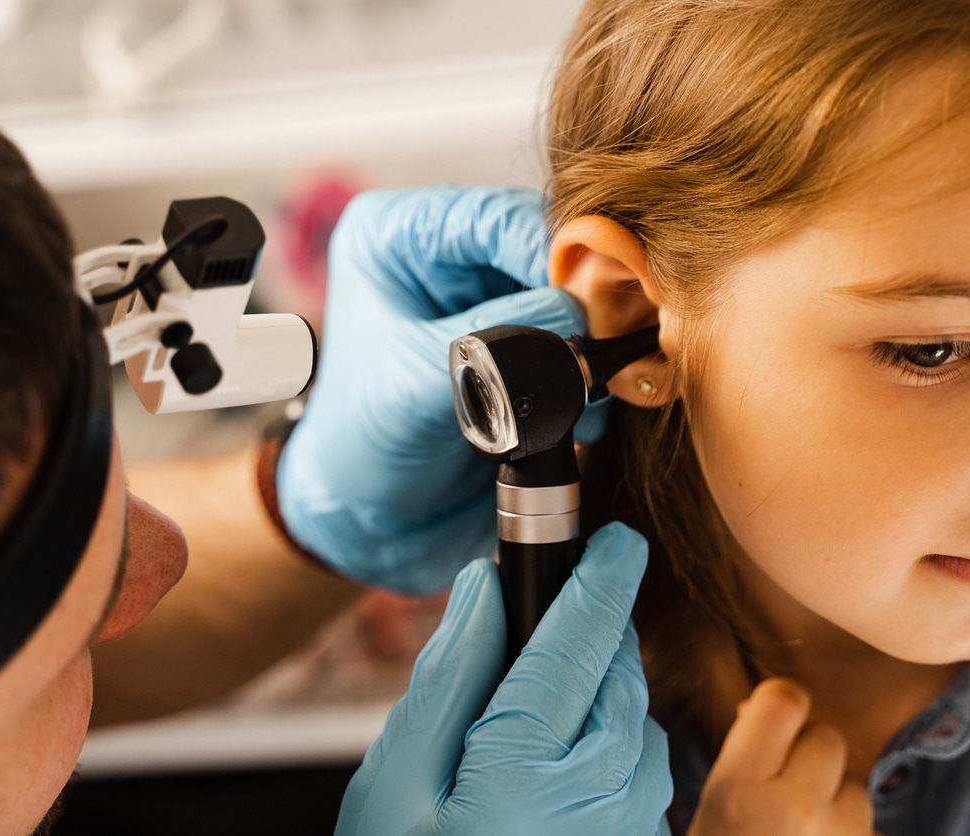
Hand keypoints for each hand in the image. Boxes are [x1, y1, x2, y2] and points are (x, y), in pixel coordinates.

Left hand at [277, 185, 606, 592]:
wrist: (372, 518)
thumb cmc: (361, 444)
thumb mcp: (417, 384)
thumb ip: (494, 340)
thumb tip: (575, 312)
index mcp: (398, 238)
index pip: (490, 216)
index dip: (548, 247)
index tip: (586, 291)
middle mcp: (447, 257)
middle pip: (540, 244)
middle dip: (580, 290)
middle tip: (608, 333)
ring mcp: (488, 298)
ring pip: (567, 289)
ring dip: (590, 332)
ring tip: (600, 372)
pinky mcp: (519, 343)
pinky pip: (573, 335)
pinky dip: (590, 364)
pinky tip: (592, 398)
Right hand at [335, 522, 672, 835]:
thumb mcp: (396, 781)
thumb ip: (449, 675)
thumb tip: (487, 590)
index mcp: (531, 766)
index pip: (580, 638)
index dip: (602, 577)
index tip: (620, 539)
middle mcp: (602, 791)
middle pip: (615, 667)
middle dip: (593, 628)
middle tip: (548, 619)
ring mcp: (630, 822)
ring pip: (632, 710)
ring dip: (601, 681)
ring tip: (537, 702)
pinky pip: (638, 759)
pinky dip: (609, 730)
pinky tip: (561, 752)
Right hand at [689, 679, 874, 835]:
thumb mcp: (709, 812)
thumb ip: (740, 757)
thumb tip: (770, 703)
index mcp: (740, 794)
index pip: (783, 703)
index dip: (779, 704)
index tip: (772, 717)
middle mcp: (797, 810)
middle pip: (827, 738)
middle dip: (809, 756)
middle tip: (782, 793)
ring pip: (856, 788)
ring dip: (836, 804)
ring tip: (803, 832)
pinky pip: (870, 828)